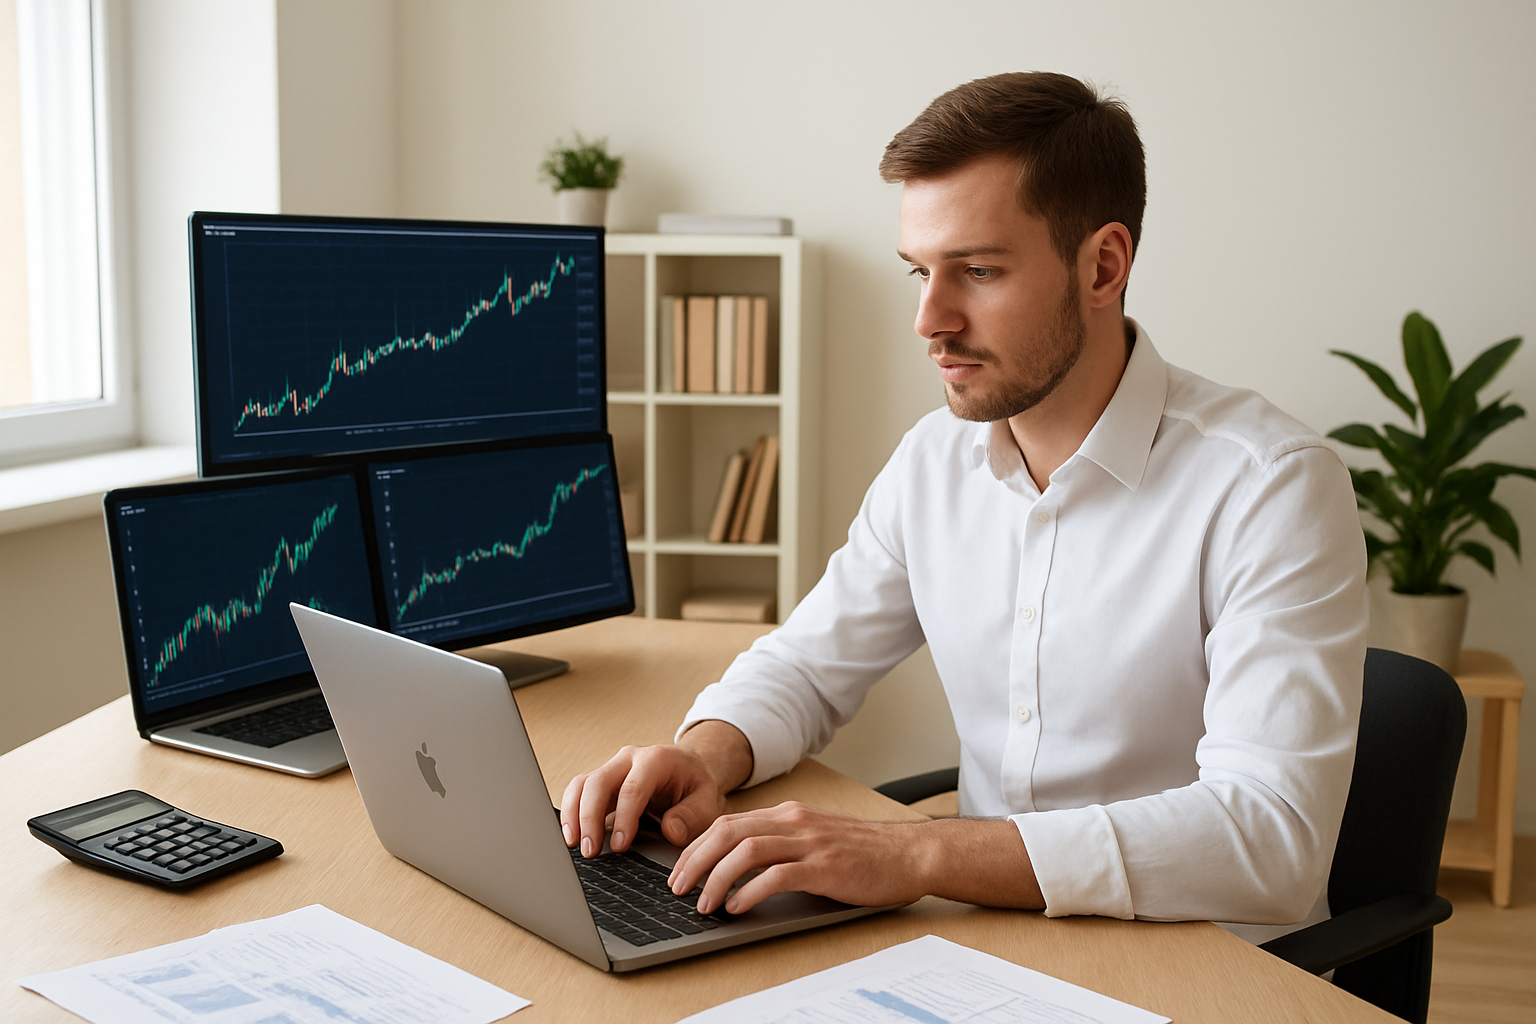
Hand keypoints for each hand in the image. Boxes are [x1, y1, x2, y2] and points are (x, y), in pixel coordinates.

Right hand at [559, 721, 752, 856]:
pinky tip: (572, 835)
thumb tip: (670, 831)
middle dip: (590, 817)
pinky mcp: (602, 781)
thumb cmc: (696, 787)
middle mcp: (630, 758)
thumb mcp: (707, 801)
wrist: (689, 771)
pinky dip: (570, 812)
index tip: (619, 845)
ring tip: (574, 845)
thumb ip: (692, 816)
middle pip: (599, 782)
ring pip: (581, 784)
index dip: (623, 817)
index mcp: (657, 759)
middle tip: (591, 851)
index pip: (633, 787)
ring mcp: (613, 768)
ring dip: (573, 815)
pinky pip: (578, 791)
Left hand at [667, 804, 1045, 914]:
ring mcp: (810, 842)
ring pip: (746, 850)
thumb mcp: (815, 839)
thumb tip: (737, 868)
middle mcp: (795, 822)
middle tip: (677, 887)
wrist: (911, 854)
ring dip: (717, 877)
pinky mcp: (826, 866)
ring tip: (703, 903)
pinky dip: (751, 890)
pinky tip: (739, 907)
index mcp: (789, 814)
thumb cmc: (864, 853)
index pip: (728, 823)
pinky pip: (778, 875)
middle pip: (728, 832)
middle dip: (694, 860)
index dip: (697, 846)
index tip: (679, 870)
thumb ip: (781, 845)